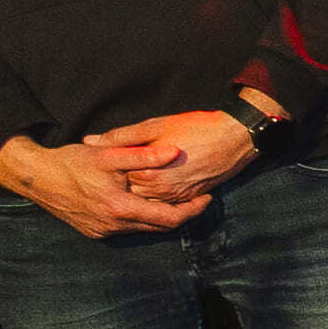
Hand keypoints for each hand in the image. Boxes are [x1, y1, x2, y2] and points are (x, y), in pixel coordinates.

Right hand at [0, 135, 192, 239]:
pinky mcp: (93, 232)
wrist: (36, 177)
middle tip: (198, 198)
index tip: (207, 198)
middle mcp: (113, 226)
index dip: (192, 210)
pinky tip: (146, 203)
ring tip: (176, 200)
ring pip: (143, 229)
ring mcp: (102, 232)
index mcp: (120, 209)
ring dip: (160, 217)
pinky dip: (140, 218)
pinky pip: (125, 228)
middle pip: (159, 228)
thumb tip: (176, 151)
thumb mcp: (109, 155)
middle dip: (181, 214)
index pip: (170, 219)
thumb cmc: (73, 162)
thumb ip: (144, 155)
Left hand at [82, 108, 260, 204]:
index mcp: (148, 174)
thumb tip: (90, 140)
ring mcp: (176, 197)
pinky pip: (164, 202)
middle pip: (129, 192)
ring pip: (146, 200)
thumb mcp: (155, 126)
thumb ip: (121, 136)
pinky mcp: (189, 198)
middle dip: (118, 182)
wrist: (237, 139)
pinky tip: (151, 181)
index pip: (116, 178)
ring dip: (136, 190)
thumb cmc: (197, 128)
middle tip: (110, 171)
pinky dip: (154, 194)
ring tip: (128, 177)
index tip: (99, 161)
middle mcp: (161, 192)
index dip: (106, 169)